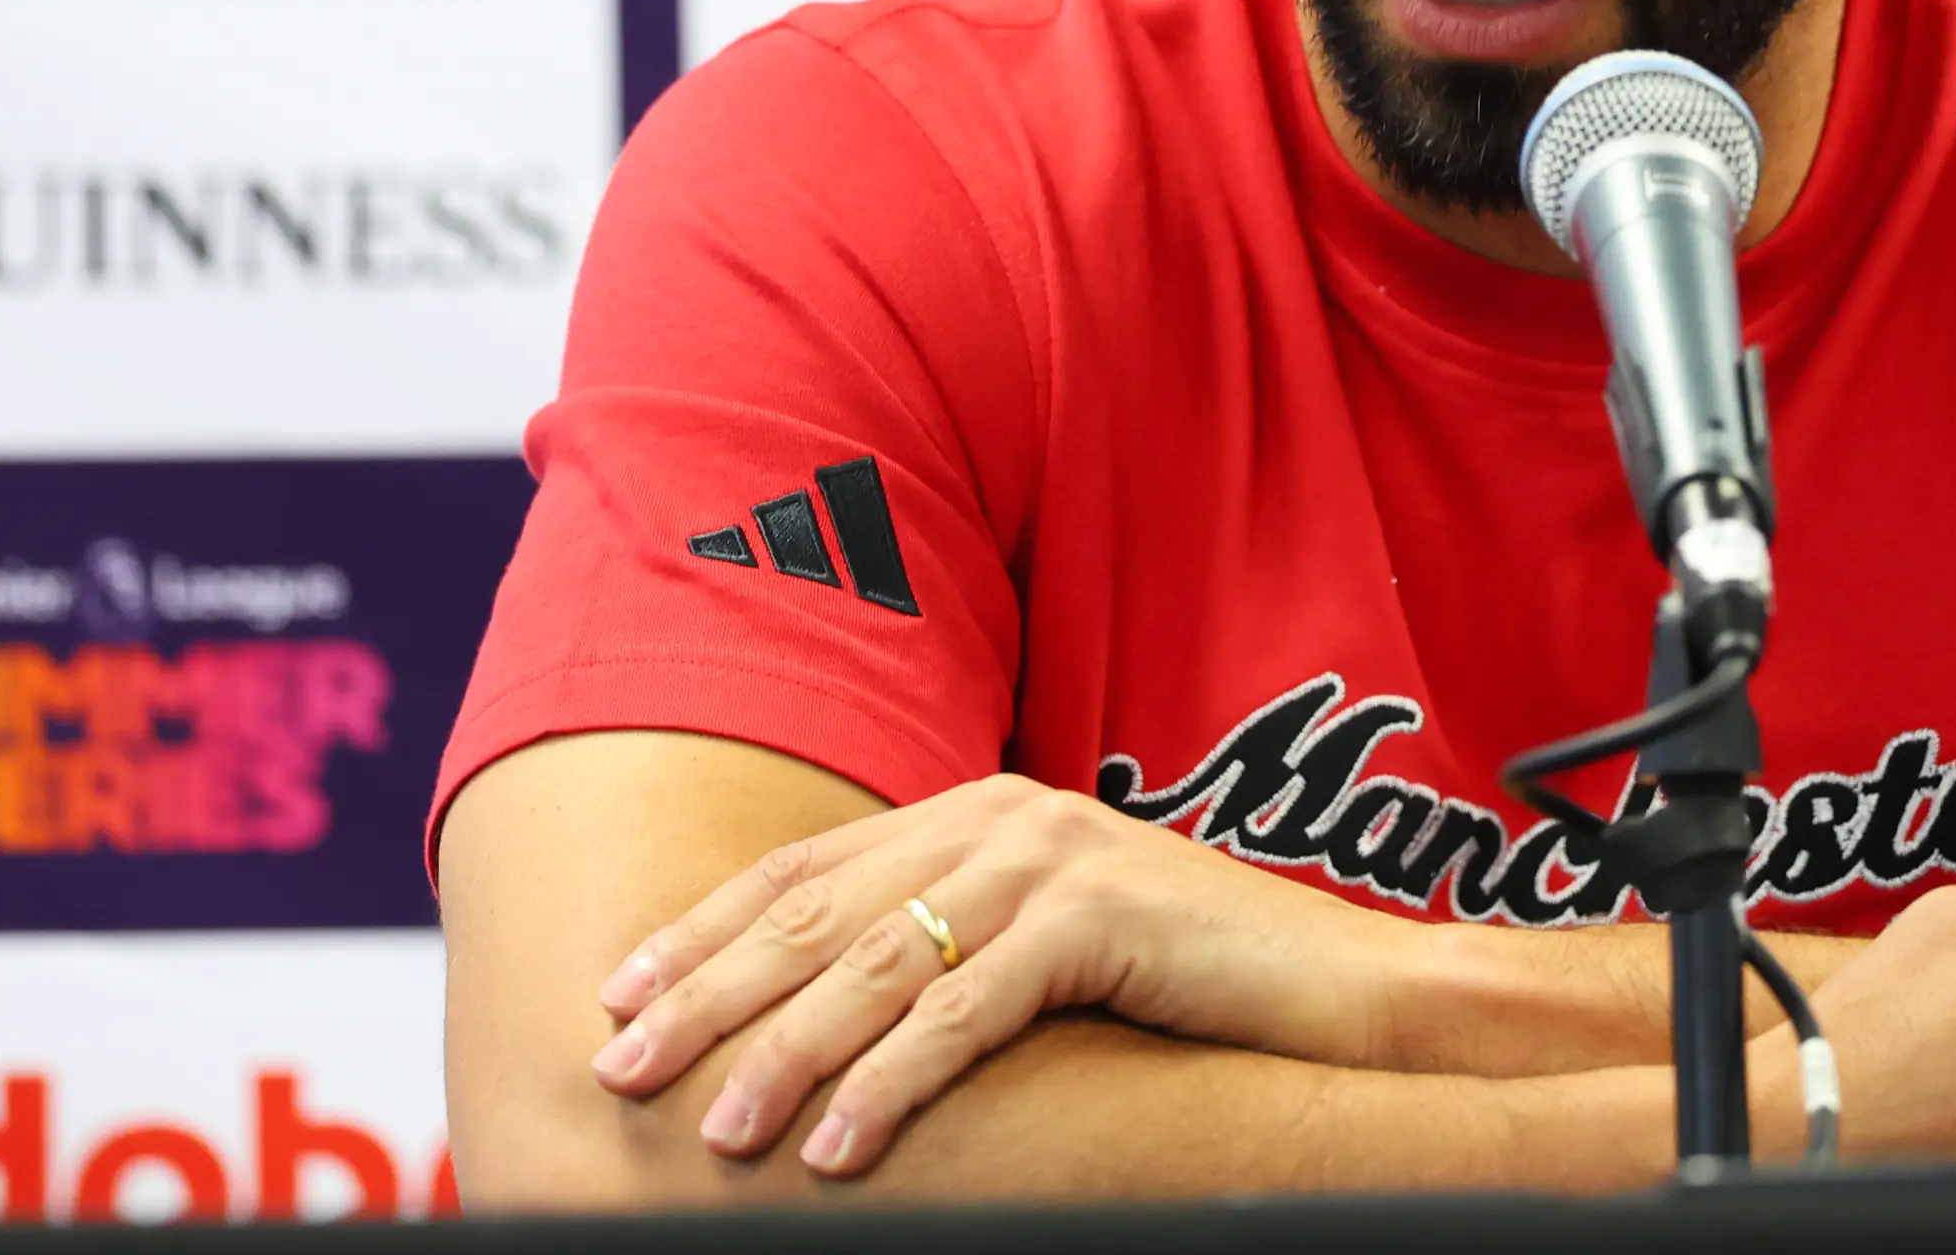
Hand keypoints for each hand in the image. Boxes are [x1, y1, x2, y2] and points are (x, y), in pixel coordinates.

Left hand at [585, 774, 1418, 1176]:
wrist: (1341, 988)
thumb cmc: (1193, 986)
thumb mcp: (1049, 949)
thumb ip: (953, 950)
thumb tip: (827, 1016)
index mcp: (981, 812)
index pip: (808, 870)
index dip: (705, 931)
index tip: (615, 994)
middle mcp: (1005, 817)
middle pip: (819, 913)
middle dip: (706, 994)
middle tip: (617, 1069)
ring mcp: (1054, 858)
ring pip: (878, 965)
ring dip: (783, 1055)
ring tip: (712, 1135)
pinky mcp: (1101, 915)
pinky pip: (966, 1011)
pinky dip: (891, 1082)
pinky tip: (836, 1144)